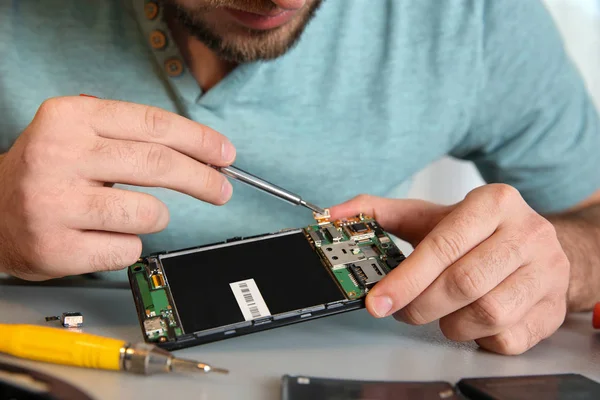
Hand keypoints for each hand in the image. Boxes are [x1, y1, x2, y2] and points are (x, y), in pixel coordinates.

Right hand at [0, 96, 235, 279]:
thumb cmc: (49, 172)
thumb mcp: (80, 134)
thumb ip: (133, 136)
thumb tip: (203, 152)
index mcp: (69, 118)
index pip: (153, 124)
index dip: (199, 141)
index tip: (224, 154)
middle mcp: (58, 156)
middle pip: (158, 163)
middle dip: (203, 179)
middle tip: (222, 189)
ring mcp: (54, 204)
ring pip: (149, 212)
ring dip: (157, 216)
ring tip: (134, 213)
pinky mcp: (56, 247)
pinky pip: (127, 248)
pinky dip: (128, 244)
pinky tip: (103, 236)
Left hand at [330, 184, 569, 354]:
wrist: (535, 245)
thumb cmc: (478, 232)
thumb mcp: (432, 215)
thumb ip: (381, 212)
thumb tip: (335, 213)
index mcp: (495, 203)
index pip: (443, 246)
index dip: (405, 279)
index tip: (377, 301)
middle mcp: (527, 234)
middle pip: (463, 283)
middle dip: (421, 304)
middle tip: (402, 309)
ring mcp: (546, 273)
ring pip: (486, 314)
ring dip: (450, 322)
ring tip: (441, 310)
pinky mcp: (552, 309)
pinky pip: (506, 338)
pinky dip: (478, 337)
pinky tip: (470, 319)